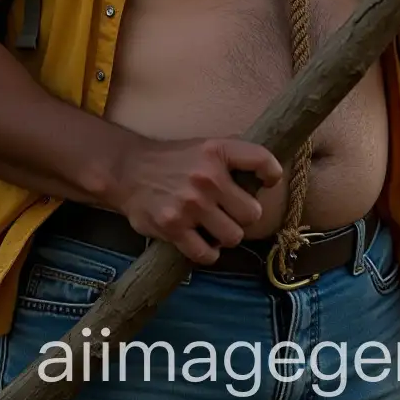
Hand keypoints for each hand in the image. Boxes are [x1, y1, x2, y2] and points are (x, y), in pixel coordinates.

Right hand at [111, 136, 282, 264]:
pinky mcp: (173, 227)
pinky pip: (206, 253)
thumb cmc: (174, 160)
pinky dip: (207, 252)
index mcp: (217, 150)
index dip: (272, 174)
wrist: (128, 170)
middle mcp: (207, 177)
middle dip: (244, 216)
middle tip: (231, 213)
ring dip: (226, 236)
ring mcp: (190, 204)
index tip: (267, 182)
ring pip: (233, 237)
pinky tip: (202, 242)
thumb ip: (233, 158)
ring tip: (215, 228)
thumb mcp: (205, 146)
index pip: (262, 160)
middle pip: (252, 213)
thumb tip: (268, 175)